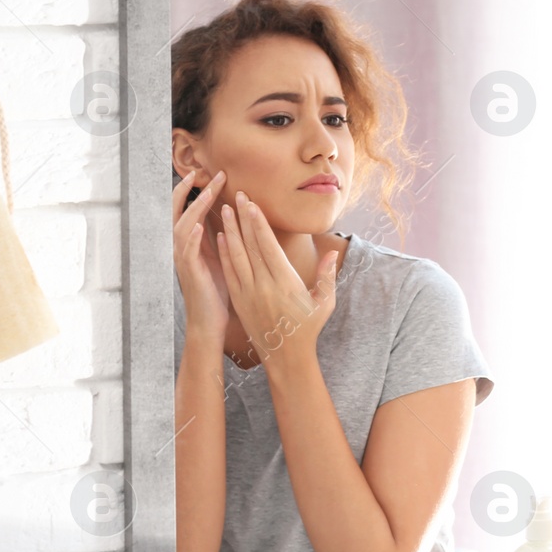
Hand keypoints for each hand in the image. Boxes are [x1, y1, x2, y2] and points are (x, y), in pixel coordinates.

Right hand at [173, 170, 229, 340]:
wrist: (208, 321)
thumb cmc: (216, 290)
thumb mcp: (219, 258)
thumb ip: (219, 237)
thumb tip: (231, 216)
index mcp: (189, 242)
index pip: (187, 208)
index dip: (195, 190)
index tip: (211, 173)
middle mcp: (181, 247)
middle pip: (178, 211)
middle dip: (191, 190)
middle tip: (207, 173)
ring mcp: (182, 259)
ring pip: (181, 226)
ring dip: (195, 208)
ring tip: (207, 192)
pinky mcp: (189, 272)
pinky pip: (186, 251)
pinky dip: (191, 236)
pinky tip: (199, 224)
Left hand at [216, 191, 337, 367]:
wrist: (285, 356)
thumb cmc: (308, 328)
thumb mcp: (324, 303)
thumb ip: (326, 275)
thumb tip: (332, 251)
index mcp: (285, 283)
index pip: (268, 246)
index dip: (258, 223)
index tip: (251, 204)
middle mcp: (263, 286)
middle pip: (249, 245)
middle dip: (241, 218)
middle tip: (235, 195)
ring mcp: (248, 293)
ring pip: (235, 256)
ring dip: (229, 231)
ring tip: (223, 210)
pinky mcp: (239, 300)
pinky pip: (229, 272)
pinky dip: (223, 252)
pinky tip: (220, 237)